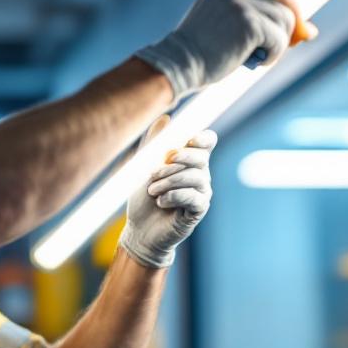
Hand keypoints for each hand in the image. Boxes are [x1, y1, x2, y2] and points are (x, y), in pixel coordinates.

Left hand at [119, 121, 216, 268]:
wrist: (139, 230)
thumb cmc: (143, 197)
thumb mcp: (143, 166)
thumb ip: (153, 143)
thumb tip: (166, 118)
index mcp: (189, 160)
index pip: (207, 141)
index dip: (202, 137)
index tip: (189, 139)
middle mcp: (200, 174)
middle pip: (201, 157)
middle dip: (176, 160)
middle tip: (153, 171)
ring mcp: (202, 192)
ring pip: (195, 177)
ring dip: (168, 181)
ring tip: (152, 190)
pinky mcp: (199, 209)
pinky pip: (193, 196)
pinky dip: (173, 196)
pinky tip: (160, 202)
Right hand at [134, 0, 316, 100]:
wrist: (177, 64)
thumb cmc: (199, 51)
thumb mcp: (222, 21)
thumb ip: (256, 14)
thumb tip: (309, 30)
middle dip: (293, 14)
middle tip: (293, 37)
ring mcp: (240, 3)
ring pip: (285, 17)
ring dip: (281, 40)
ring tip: (263, 54)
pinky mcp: (248, 24)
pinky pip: (279, 38)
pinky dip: (275, 53)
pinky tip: (259, 60)